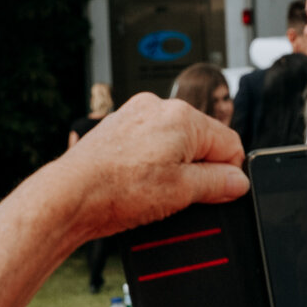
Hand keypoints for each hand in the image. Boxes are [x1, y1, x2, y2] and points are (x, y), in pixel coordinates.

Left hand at [41, 93, 248, 245]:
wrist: (69, 196)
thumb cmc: (115, 190)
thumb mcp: (181, 192)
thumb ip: (217, 183)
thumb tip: (237, 181)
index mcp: (181, 116)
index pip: (229, 143)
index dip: (230, 173)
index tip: (222, 193)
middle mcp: (157, 108)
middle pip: (201, 141)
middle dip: (200, 170)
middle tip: (184, 198)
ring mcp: (133, 116)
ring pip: (173, 144)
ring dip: (174, 168)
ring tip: (155, 194)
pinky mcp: (116, 129)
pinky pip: (148, 145)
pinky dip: (150, 164)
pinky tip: (138, 185)